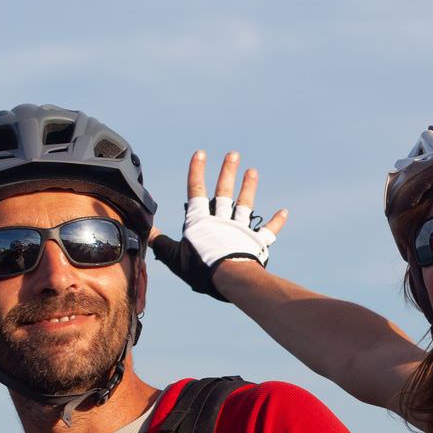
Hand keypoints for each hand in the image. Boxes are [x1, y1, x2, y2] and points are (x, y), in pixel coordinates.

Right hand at [151, 150, 287, 298]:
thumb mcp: (174, 257)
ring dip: (248, 187)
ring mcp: (240, 230)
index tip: (200, 154)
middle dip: (227, 172)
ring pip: (244, 205)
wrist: (230, 279)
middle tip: (233, 154)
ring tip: (252, 171)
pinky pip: (268, 231)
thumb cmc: (201, 269)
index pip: (196, 191)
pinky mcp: (255, 243)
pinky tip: (284, 212)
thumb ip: (162, 243)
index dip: (197, 172)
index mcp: (201, 222)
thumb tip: (148, 231)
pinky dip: (276, 222)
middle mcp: (221, 221)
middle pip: (223, 192)